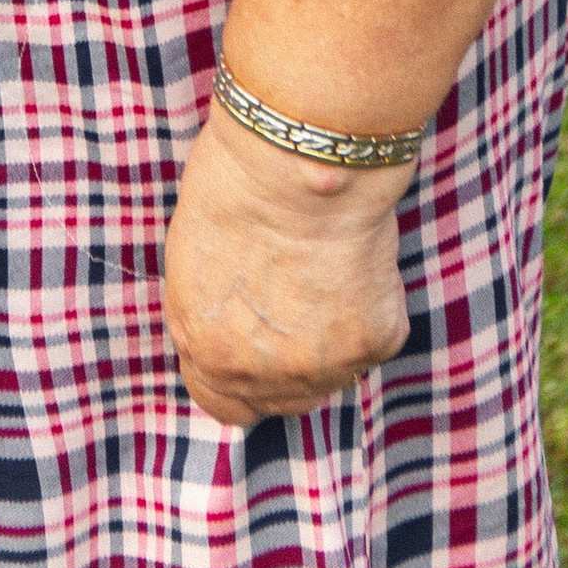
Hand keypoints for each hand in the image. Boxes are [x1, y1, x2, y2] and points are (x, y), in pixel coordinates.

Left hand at [162, 110, 412, 426]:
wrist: (295, 164)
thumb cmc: (234, 187)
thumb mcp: (192, 264)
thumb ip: (210, 318)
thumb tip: (230, 335)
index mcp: (209, 354)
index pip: (222, 404)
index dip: (235, 373)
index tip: (248, 344)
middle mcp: (265, 376)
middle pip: (282, 397)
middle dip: (283, 361)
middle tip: (291, 297)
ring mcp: (324, 367)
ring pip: (332, 373)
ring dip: (327, 337)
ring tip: (319, 267)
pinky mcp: (374, 343)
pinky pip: (372, 336)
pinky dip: (368, 306)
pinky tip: (351, 258)